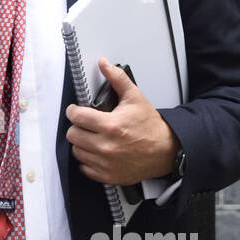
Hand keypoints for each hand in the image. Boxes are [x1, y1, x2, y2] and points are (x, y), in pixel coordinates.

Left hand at [63, 56, 178, 185]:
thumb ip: (117, 79)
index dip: (74, 111)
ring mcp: (105, 163)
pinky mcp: (107, 176)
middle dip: (77, 126)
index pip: (76, 117)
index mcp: (110, 125)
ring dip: (82, 143)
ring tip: (92, 137)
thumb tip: (103, 63)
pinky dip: (88, 160)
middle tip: (86, 124)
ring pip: (77, 151)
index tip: (77, 110)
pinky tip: (97, 152)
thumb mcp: (135, 98)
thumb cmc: (150, 126)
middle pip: (73, 134)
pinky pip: (85, 168)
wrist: (166, 150)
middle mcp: (105, 146)